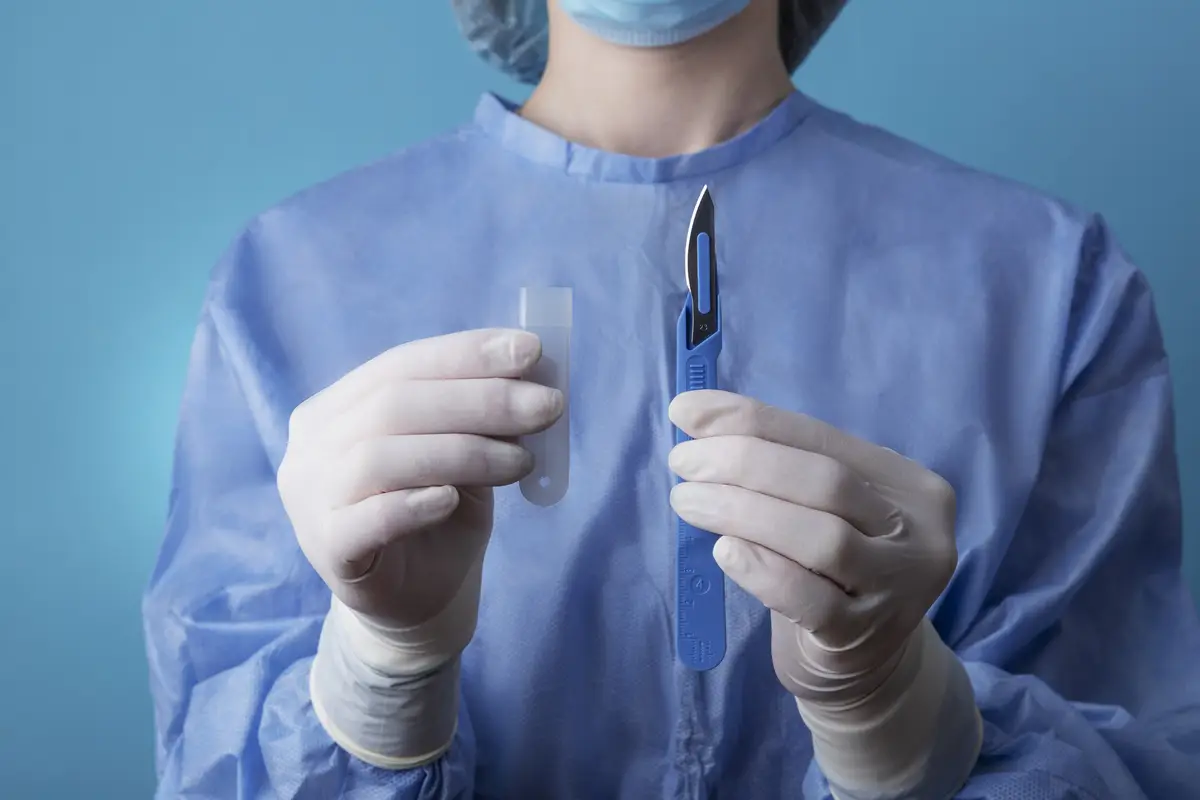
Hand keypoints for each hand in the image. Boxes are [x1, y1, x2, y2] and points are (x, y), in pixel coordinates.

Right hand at [277, 328, 562, 660]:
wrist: (418, 601)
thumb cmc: (441, 514)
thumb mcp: (467, 454)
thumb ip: (481, 414)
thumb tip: (533, 365)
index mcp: (338, 406)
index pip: (401, 365)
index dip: (466, 354)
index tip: (532, 350)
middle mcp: (312, 443)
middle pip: (394, 405)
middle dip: (481, 399)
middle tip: (548, 405)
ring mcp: (309, 497)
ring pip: (381, 456)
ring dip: (464, 451)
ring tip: (522, 462)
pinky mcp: (325, 548)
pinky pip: (365, 518)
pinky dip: (411, 504)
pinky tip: (451, 500)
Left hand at [668, 390, 957, 704]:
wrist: (862, 666)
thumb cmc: (829, 572)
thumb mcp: (817, 512)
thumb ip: (776, 469)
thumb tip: (697, 418)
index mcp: (907, 484)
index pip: (822, 437)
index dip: (751, 420)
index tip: (687, 411)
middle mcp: (918, 532)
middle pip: (826, 481)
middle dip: (743, 462)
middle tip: (683, 462)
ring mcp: (899, 588)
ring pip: (821, 537)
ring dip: (742, 510)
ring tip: (687, 501)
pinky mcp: (864, 636)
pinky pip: (808, 598)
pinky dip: (761, 569)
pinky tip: (723, 552)